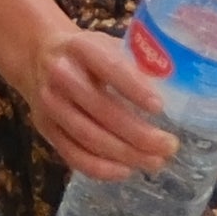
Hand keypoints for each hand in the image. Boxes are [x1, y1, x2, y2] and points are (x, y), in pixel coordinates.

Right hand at [18, 12, 179, 185]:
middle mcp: (62, 76)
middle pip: (101, 110)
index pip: (110, 68)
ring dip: (125, 154)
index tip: (160, 108)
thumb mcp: (108, 44)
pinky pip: (72, 154)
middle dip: (139, 134)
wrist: (38, 57)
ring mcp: (50, 105)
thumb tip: (179, 88)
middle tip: (169, 146)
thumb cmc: (88, 53)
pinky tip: (126, 171)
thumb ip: (136, 62)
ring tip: (155, 162)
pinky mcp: (45, 128)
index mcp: (81, 47)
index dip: (134, 89)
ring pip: (89, 137)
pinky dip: (101, 168)